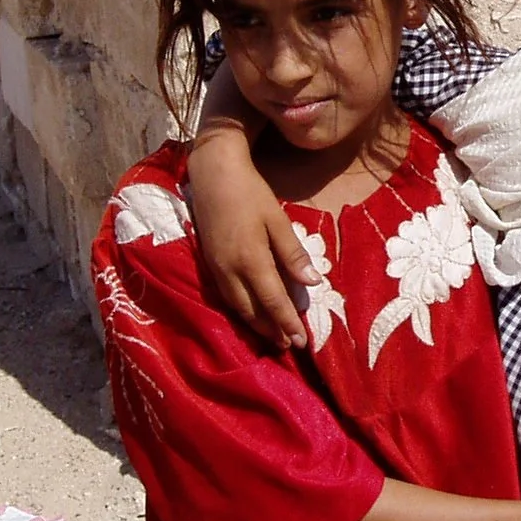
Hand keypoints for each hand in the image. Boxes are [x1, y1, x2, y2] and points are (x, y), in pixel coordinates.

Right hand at [185, 122, 315, 348]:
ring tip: (273, 337)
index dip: (287, 323)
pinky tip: (250, 314)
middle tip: (290, 346)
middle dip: (272, 331)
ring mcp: (216, 268)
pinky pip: (226, 296)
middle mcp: (230, 270)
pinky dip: (241, 311)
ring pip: (237, 307)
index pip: (273, 301)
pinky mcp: (208, 263)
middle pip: (253, 311)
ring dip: (255, 325)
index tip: (302, 341)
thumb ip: (293, 253)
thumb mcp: (277, 219)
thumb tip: (312, 283)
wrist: (212, 174)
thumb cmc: (249, 192)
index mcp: (251, 260)